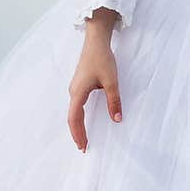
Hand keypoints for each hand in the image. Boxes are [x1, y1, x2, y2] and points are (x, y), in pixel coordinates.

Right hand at [68, 34, 122, 151]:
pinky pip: (76, 105)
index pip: (75, 119)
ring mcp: (75, 88)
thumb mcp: (111, 82)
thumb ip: (114, 101)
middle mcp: (73, 92)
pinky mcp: (79, 85)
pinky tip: (83, 121)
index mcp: (78, 93)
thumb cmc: (102, 60)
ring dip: (77, 126)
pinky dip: (78, 117)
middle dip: (77, 133)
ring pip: (73, 112)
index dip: (78, 134)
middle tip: (84, 148)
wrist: (95, 42)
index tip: (83, 146)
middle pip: (72, 118)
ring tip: (83, 138)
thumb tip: (117, 119)